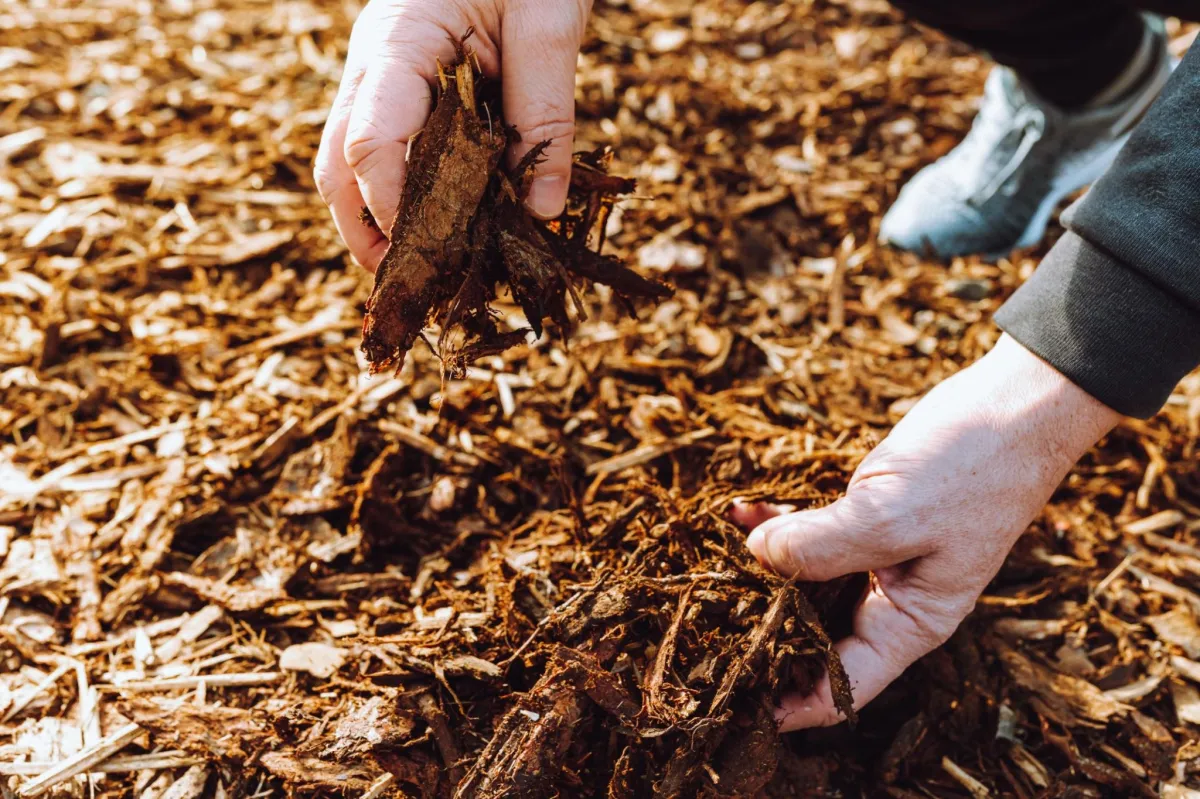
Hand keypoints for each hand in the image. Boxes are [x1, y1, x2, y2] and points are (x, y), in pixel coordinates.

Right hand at [315, 0, 590, 269]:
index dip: (391, 206)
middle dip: (366, 230)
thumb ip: (546, 115)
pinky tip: (442, 230)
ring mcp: (383, 78)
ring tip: (420, 274)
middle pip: (338, 164)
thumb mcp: (549, 25)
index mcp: (396, 43)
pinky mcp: (407, 90)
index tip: (428, 255)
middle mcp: (374, 66)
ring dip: (377, 222)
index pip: (369, 140)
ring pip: (350, 163)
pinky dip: (405, 196)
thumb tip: (542, 209)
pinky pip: (388, 151)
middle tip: (408, 288)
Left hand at [732, 334, 1120, 729]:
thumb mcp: (892, 514)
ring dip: (759, 571)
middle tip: (701, 626)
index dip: (789, 702)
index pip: (842, 687)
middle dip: (761, 634)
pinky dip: (775, 523)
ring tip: (705, 564)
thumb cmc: (973, 468)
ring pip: (804, 582)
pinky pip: (810, 533)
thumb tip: (756, 556)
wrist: (1015, 405)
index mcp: (910, 622)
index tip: (732, 700)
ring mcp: (877, 558)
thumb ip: (821, 545)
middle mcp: (891, 600)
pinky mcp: (865, 517)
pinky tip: (738, 509)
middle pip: (815, 638)